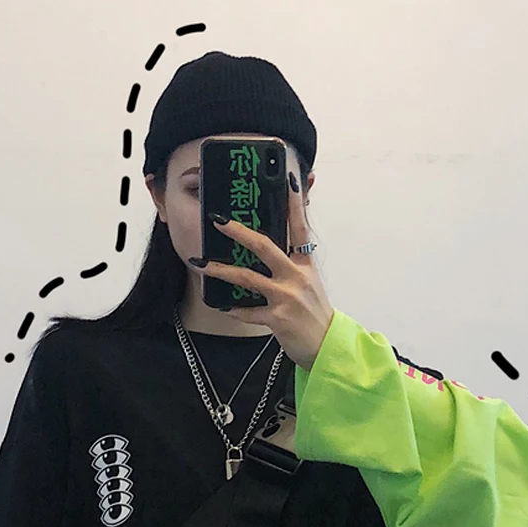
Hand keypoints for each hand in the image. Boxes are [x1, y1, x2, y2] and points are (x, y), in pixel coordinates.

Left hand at [189, 174, 334, 371]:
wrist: (327, 347)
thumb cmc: (315, 315)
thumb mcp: (310, 284)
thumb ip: (293, 265)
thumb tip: (272, 252)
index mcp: (305, 264)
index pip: (299, 227)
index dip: (293, 203)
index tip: (285, 179)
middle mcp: (296, 276)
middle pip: (264, 246)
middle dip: (238, 232)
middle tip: (218, 221)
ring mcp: (286, 297)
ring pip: (247, 278)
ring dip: (220, 270)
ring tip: (200, 264)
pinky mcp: (278, 318)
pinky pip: (248, 311)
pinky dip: (234, 308)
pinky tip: (222, 305)